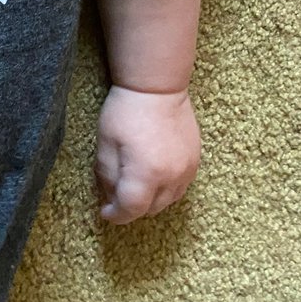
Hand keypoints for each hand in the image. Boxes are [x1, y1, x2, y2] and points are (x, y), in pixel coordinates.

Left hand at [95, 84, 200, 223]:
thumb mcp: (106, 142)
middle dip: (131, 208)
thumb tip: (109, 198)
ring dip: (150, 201)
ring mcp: (187, 171)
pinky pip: (180, 188)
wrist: (157, 86)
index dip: (115, 215)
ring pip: (167, 202)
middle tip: (116, 195)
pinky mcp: (195, 162)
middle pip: (150, 210)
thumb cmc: (126, 111)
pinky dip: (165, 190)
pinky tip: (153, 176)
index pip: (131, 210)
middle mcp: (171, 178)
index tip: (104, 212)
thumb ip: (107, 175)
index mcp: (146, 174)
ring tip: (135, 185)